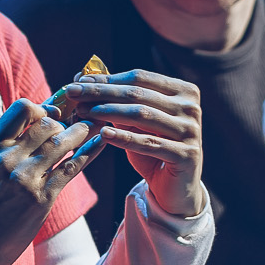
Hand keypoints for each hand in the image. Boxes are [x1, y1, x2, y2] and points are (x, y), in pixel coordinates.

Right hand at [0, 100, 105, 264]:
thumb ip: (7, 142)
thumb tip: (36, 117)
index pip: (22, 109)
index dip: (42, 108)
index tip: (52, 115)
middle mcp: (7, 158)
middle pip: (47, 124)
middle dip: (64, 122)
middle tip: (74, 125)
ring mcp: (26, 177)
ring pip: (61, 142)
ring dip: (82, 131)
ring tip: (93, 126)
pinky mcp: (42, 197)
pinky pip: (72, 168)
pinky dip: (90, 152)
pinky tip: (101, 143)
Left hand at [55, 70, 206, 217]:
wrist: (175, 188)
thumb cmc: (153, 149)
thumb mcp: (136, 122)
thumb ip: (117, 100)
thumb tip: (82, 76)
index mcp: (184, 91)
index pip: (139, 78)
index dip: (107, 79)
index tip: (79, 82)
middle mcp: (191, 107)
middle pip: (138, 94)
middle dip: (102, 93)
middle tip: (73, 94)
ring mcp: (191, 130)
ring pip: (142, 115)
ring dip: (109, 112)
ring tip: (84, 112)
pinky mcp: (187, 154)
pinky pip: (149, 143)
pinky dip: (124, 138)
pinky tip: (102, 134)